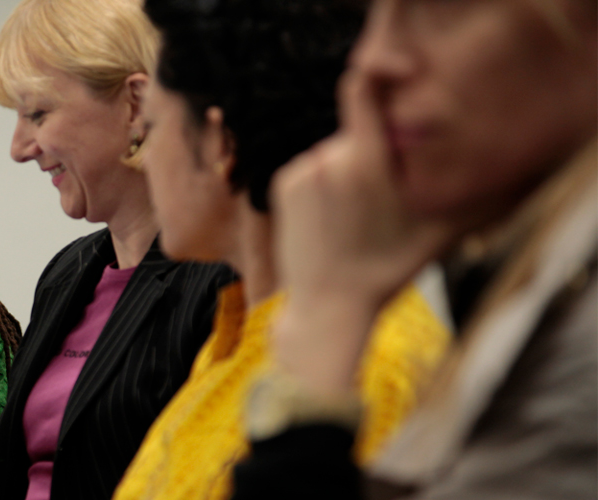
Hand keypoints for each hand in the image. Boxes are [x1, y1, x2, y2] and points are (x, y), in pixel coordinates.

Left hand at [267, 71, 456, 395]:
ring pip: (335, 154)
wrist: (328, 305)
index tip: (389, 78)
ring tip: (355, 218)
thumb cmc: (389, 270)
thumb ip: (467, 191)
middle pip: (360, 135)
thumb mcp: (439, 230)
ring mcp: (303, 171)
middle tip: (382, 201)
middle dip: (374, 154)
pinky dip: (323, 184)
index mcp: (367, 162)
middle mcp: (330, 159)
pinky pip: (312, 169)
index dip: (375, 79)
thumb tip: (504, 170)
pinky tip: (333, 219)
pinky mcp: (283, 183)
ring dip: (347, 172)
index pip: (363, 94)